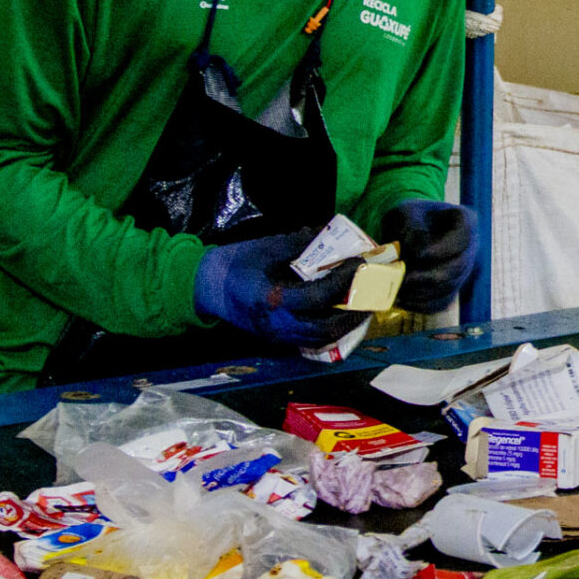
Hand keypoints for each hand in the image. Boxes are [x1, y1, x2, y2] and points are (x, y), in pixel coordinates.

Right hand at [192, 230, 350, 347]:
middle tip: (371, 296)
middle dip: (353, 314)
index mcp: (272, 300)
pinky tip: (342, 315)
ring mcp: (276, 336)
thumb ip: (301, 245)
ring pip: (320, 340)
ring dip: (345, 326)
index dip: (344, 281)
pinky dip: (331, 330)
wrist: (207, 287)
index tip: (360, 264)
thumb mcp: (268, 248)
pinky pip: (311, 341)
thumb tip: (332, 237)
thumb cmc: (236, 263)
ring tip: (362, 307)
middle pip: (325, 329)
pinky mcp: (277, 339)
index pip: (318, 297)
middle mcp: (276, 325)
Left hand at [381, 200, 480, 311]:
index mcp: (464, 221)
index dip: (443, 248)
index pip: (463, 236)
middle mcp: (470, 248)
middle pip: (458, 267)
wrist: (407, 230)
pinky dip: (422, 305)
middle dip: (431, 276)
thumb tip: (417, 254)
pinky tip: (402, 301)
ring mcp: (462, 271)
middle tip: (406, 278)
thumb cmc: (408, 218)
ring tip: (399, 291)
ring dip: (423, 292)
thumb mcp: (405, 213)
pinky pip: (442, 303)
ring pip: (450, 288)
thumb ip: (410, 228)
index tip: (420, 254)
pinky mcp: (449, 289)